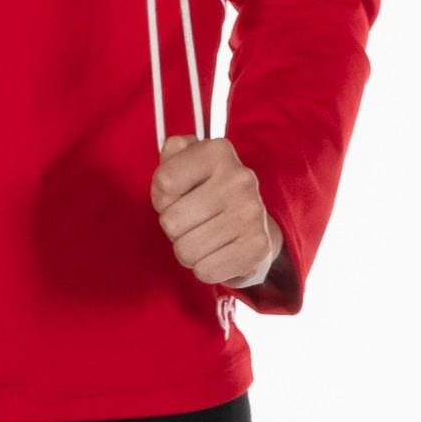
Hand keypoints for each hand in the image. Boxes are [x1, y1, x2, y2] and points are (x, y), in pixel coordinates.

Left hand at [152, 136, 281, 287]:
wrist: (251, 224)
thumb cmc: (205, 193)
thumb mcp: (183, 164)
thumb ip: (168, 157)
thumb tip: (166, 180)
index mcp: (218, 150)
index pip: (165, 182)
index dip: (162, 197)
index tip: (178, 195)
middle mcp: (240, 178)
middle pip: (171, 221)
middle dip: (174, 228)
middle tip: (192, 221)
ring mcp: (252, 213)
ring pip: (185, 250)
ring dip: (187, 250)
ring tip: (204, 237)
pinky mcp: (258, 246)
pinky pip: (205, 271)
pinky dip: (204, 268)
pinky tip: (218, 252)